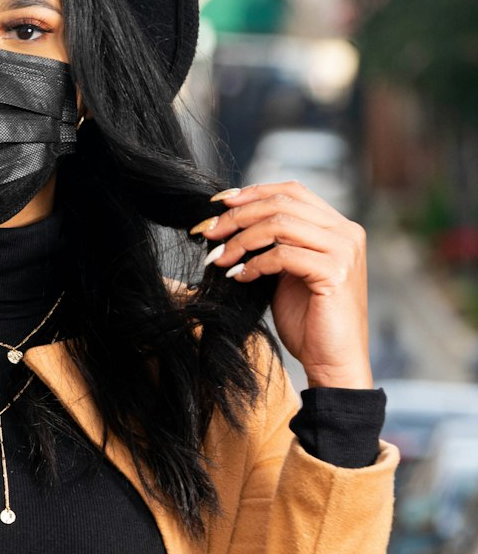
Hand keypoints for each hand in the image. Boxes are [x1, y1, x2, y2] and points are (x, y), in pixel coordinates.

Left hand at [196, 182, 372, 388]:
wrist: (333, 362)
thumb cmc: (308, 321)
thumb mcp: (287, 272)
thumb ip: (273, 243)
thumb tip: (230, 220)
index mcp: (337, 226)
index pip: (291, 191)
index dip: (252, 192)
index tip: (218, 203)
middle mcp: (346, 232)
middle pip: (282, 203)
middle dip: (238, 216)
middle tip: (208, 233)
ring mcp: (344, 250)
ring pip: (279, 225)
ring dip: (241, 240)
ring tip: (219, 259)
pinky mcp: (335, 272)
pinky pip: (283, 255)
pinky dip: (255, 264)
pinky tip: (240, 278)